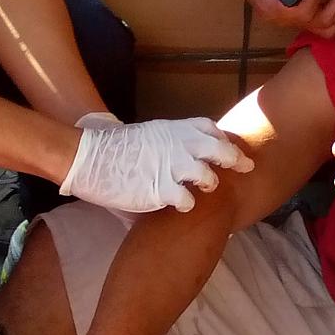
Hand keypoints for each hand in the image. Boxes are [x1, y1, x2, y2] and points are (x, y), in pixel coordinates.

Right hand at [60, 112, 253, 212]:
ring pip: (206, 175)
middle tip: (246, 168)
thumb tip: (180, 158)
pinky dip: (189, 203)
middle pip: (217, 148)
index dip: (223, 137)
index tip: (231, 146)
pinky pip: (186, 199)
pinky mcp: (159, 189)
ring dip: (211, 183)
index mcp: (171, 129)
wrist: (87, 157)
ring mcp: (169, 167)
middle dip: (235, 158)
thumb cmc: (113, 150)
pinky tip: (185, 207)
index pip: (208, 127)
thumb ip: (167, 146)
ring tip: (208, 189)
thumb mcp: (147, 138)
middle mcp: (176, 144)